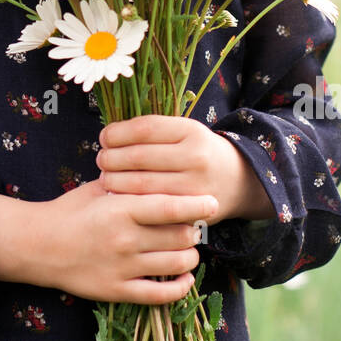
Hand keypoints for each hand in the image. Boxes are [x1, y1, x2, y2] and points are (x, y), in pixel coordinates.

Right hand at [33, 179, 217, 304]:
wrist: (38, 245)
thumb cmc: (69, 211)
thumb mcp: (98, 189)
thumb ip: (129, 184)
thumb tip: (162, 175)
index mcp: (121, 209)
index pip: (171, 207)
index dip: (197, 205)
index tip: (213, 203)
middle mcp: (125, 239)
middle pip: (179, 236)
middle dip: (193, 231)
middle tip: (194, 226)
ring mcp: (122, 268)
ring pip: (175, 265)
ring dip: (189, 257)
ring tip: (187, 249)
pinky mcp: (117, 291)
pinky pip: (159, 295)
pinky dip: (179, 288)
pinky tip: (185, 279)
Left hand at [96, 113, 275, 223]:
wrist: (238, 180)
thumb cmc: (199, 152)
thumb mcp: (184, 131)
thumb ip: (153, 131)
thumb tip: (108, 136)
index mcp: (191, 131)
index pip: (144, 129)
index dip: (117, 133)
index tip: (104, 137)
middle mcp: (195, 157)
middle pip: (138, 157)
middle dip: (111, 158)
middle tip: (101, 159)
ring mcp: (194, 187)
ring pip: (140, 185)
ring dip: (114, 181)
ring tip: (106, 177)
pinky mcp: (190, 211)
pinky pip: (151, 207)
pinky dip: (129, 201)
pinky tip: (119, 196)